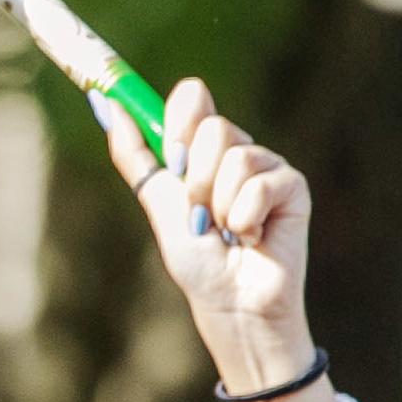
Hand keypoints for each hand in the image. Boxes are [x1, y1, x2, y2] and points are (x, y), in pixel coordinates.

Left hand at [93, 78, 313, 389]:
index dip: (176, 116)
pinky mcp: (292, 187)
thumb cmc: (198, 261)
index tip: (169, 153)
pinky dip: (245, 218)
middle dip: (194, 177)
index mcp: (203, 149)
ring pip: (235, 155)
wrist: (230, 304)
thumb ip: (135, 156)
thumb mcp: (157, 202)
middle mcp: (237, 150)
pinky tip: (253, 238)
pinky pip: (260, 184)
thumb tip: (108, 107)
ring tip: (227, 232)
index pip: (192, 98)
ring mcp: (267, 166)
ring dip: (219, 205)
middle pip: (211, 125)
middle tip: (198, 213)